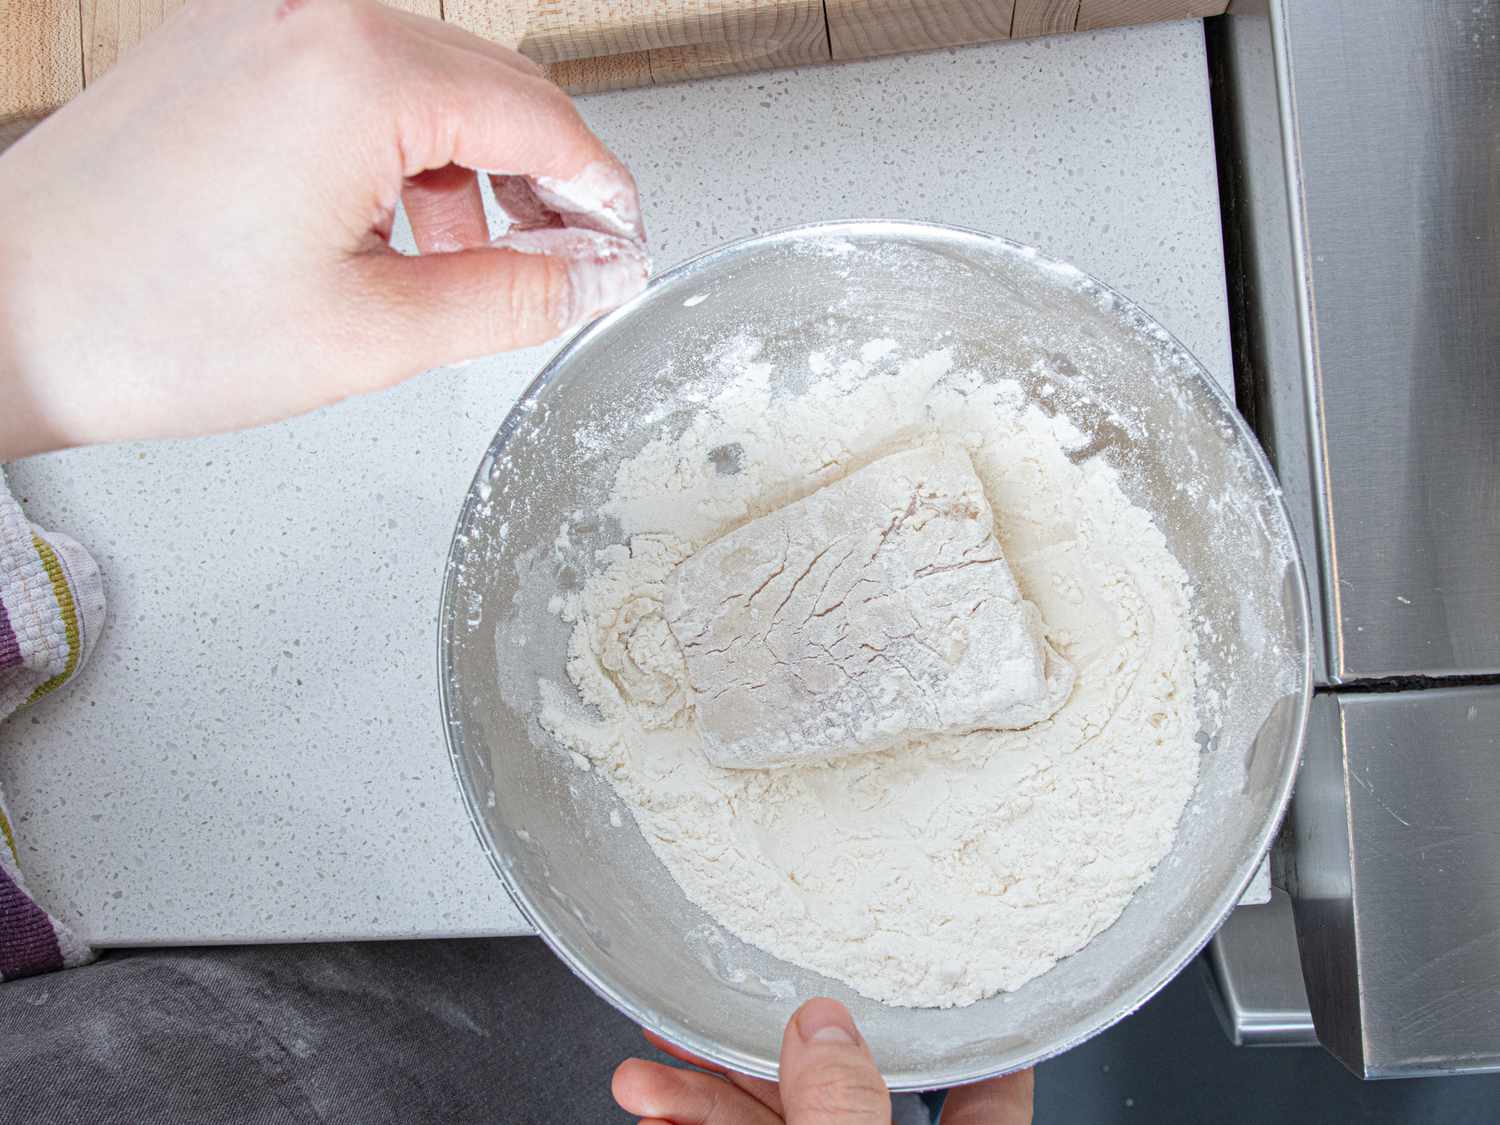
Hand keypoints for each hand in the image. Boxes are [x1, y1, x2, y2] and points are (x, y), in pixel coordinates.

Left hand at [0, 0, 647, 459]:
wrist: (2, 310)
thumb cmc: (150, 321)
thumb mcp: (374, 333)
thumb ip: (512, 298)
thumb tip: (595, 278)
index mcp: (360, 71)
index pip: (543, 115)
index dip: (601, 193)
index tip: (622, 250)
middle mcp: (313, 16)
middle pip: (493, 83)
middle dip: (543, 180)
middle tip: (561, 266)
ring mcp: (261, 20)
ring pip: (427, 80)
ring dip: (470, 169)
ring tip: (459, 264)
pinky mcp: (225, 44)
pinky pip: (354, 78)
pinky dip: (398, 149)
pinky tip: (385, 227)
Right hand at [614, 997, 1033, 1123]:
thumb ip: (846, 1110)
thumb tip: (825, 1028)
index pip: (987, 1086)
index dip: (966, 1023)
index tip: (950, 959)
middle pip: (844, 1091)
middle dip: (762, 1049)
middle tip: (713, 1001)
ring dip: (703, 1093)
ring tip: (645, 1070)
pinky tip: (655, 1108)